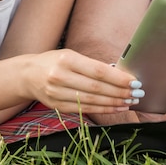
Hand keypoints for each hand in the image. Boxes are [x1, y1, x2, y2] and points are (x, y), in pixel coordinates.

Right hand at [21, 49, 144, 113]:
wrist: (28, 74)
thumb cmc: (54, 61)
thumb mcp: (71, 55)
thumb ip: (92, 65)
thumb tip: (119, 74)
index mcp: (66, 60)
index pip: (98, 71)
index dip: (118, 78)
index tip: (134, 80)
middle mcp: (60, 77)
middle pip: (97, 88)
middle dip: (120, 92)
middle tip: (137, 93)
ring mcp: (57, 93)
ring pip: (92, 101)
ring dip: (114, 102)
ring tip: (130, 101)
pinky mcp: (58, 106)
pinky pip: (85, 109)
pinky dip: (103, 109)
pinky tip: (116, 107)